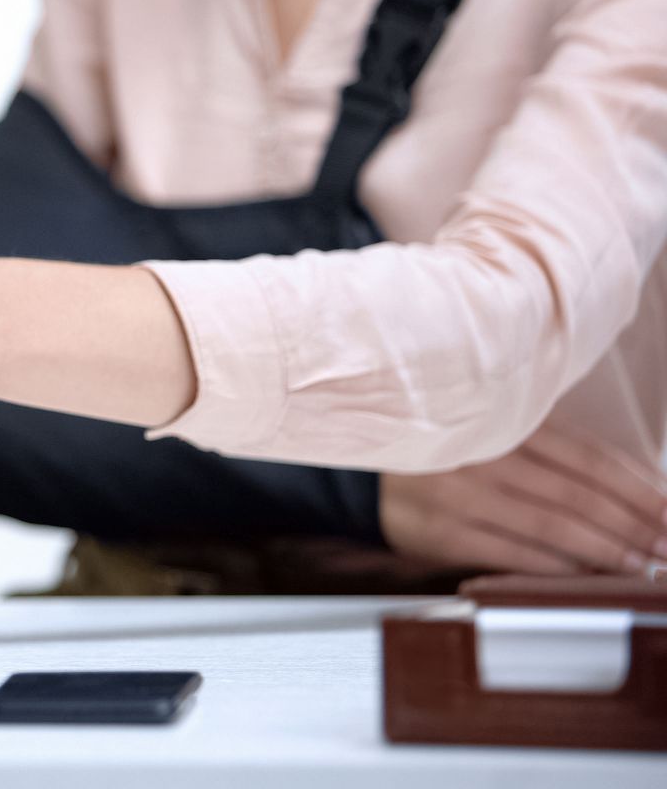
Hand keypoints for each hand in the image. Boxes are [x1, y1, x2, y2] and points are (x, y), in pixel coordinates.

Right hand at [379, 427, 666, 574]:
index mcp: (500, 419)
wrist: (357, 472)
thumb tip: (630, 485)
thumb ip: (547, 448)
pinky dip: (557, 568)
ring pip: (553, 527)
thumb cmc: (435, 452)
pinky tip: (587, 575)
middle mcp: (482, 454)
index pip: (587, 456)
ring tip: (642, 564)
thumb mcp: (488, 430)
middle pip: (578, 494)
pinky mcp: (442, 533)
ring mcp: (461, 494)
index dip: (636, 486)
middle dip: (634, 524)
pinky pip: (515, 555)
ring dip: (606, 551)